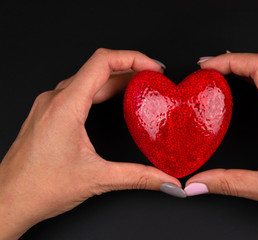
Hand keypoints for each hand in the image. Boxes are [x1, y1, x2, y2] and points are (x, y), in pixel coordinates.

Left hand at [0, 49, 179, 239]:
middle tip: (154, 79)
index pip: (103, 62)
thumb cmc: (38, 188)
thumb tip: (166, 181)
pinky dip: (101, 90)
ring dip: (116, 79)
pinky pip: (78, 90)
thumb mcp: (96, 180)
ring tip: (139, 86)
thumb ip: (138, 177)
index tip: (153, 68)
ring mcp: (49, 105)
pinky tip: (113, 99)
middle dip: (130, 69)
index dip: (133, 58)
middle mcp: (55, 99)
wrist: (8, 202)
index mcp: (66, 106)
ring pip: (88, 79)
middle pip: (99, 68)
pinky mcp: (48, 114)